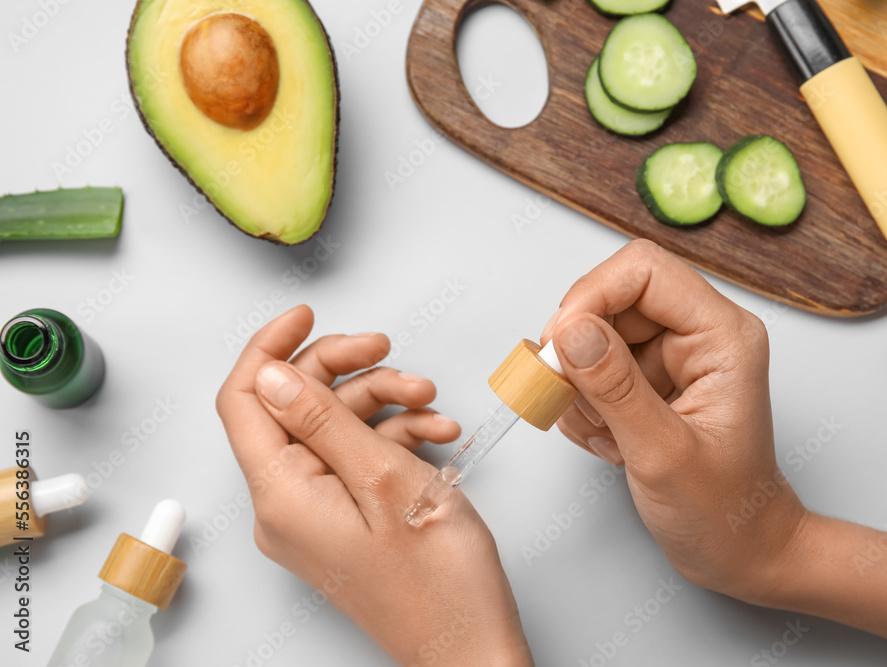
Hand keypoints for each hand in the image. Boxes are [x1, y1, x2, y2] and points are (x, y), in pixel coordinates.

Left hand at [217, 305, 532, 666]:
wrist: (470, 646)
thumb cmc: (439, 580)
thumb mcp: (384, 478)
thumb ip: (321, 420)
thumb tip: (267, 374)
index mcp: (282, 494)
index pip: (244, 398)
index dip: (271, 346)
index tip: (309, 314)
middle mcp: (285, 505)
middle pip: (294, 406)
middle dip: (346, 371)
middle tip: (392, 353)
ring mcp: (313, 515)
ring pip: (331, 428)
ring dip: (383, 404)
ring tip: (433, 405)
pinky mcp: (341, 521)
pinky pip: (353, 460)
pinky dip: (393, 439)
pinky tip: (435, 436)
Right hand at [541, 240, 806, 603]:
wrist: (740, 551)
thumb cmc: (724, 511)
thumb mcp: (663, 453)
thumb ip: (615, 387)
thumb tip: (569, 330)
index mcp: (722, 335)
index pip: (644, 270)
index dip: (591, 295)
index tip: (558, 344)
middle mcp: (698, 334)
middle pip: (611, 298)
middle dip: (578, 350)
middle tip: (568, 399)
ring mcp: (671, 355)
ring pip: (593, 334)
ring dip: (579, 386)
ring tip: (605, 435)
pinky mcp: (648, 378)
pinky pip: (591, 367)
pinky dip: (582, 405)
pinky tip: (609, 443)